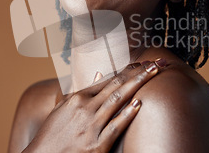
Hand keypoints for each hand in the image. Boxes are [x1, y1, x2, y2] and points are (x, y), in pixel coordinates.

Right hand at [22, 59, 167, 152]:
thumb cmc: (52, 135)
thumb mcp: (63, 109)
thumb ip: (82, 91)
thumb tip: (98, 74)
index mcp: (77, 98)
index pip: (107, 80)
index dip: (126, 70)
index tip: (141, 63)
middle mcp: (85, 108)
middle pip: (116, 85)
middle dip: (138, 73)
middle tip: (156, 63)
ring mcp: (91, 126)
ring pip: (118, 100)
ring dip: (137, 84)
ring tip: (153, 74)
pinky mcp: (96, 145)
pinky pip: (115, 127)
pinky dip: (127, 114)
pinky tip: (139, 104)